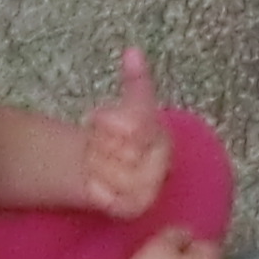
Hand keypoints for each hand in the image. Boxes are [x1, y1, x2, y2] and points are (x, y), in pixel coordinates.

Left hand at [78, 50, 174, 219]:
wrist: (104, 165)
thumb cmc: (118, 133)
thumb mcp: (129, 104)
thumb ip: (136, 79)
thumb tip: (133, 51)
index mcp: (163, 136)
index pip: (133, 126)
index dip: (108, 122)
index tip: (96, 118)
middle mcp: (163, 165)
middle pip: (122, 150)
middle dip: (101, 143)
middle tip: (97, 142)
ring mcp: (151, 188)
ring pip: (114, 174)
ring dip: (96, 165)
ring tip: (97, 161)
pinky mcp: (135, 207)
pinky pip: (110, 196)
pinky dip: (96, 188)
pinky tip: (95, 183)